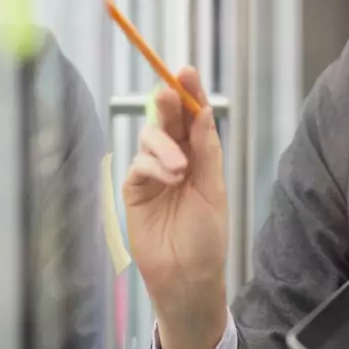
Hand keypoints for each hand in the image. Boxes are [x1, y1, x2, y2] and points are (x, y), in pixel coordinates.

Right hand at [122, 68, 228, 348]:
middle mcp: (175, 156)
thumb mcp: (213, 190)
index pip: (193, 115)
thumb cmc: (207, 236)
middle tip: (170, 92)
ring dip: (164, 145)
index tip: (186, 71)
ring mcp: (153, 171)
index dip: (189, 92)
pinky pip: (138, 164)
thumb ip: (207, 151)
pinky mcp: (134, 189)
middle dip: (168, 102)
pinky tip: (169, 178)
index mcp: (199, 153)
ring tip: (180, 169)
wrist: (187, 277)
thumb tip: (204, 111)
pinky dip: (153, 165)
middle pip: (168, 119)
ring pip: (150, 137)